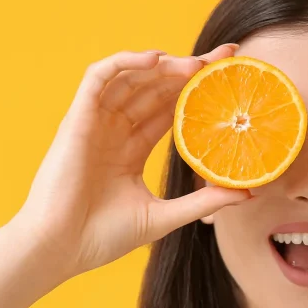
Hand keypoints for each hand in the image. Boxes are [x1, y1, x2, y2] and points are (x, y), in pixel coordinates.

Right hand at [7, 44, 249, 280]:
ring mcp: (95, 123)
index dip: (194, 93)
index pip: (168, 111)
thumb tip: (246, 194)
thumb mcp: (165, 216)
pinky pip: (98, 78)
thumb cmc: (103, 237)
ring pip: (131, 79)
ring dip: (164, 66)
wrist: (61, 248)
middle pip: (154, 89)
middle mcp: (114, 131)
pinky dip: (124, 63)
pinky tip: (156, 59)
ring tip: (197, 63)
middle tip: (222, 59)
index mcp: (130, 151)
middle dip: (187, 71)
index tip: (225, 80)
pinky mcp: (77, 119)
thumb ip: (203, 202)